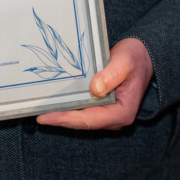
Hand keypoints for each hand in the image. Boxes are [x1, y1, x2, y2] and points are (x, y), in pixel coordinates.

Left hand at [34, 37, 151, 129]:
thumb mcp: (125, 62)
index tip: (46, 117)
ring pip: (80, 118)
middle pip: (82, 122)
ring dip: (62, 114)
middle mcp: (114, 118)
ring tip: (40, 109)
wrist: (144, 57)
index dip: (66, 119)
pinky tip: (53, 102)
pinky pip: (82, 111)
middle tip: (36, 113)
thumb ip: (111, 74)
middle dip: (59, 119)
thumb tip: (95, 88)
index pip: (89, 120)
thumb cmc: (136, 58)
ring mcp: (107, 114)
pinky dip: (68, 107)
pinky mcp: (101, 108)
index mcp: (122, 112)